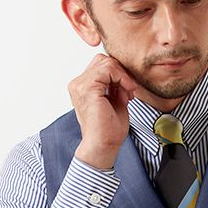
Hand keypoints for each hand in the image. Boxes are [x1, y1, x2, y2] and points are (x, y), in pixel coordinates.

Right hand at [69, 52, 139, 169]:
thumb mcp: (115, 100)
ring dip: (123, 76)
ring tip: (128, 93)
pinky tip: (127, 91)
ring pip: (107, 63)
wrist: (103, 146)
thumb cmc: (109, 130)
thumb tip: (123, 72)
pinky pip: (108, 69)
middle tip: (130, 90)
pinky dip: (122, 77)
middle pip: (103, 60)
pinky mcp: (88, 88)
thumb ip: (115, 85)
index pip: (101, 65)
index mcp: (82, 87)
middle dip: (121, 72)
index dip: (118, 73)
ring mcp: (80, 85)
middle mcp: (78, 84)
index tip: (129, 90)